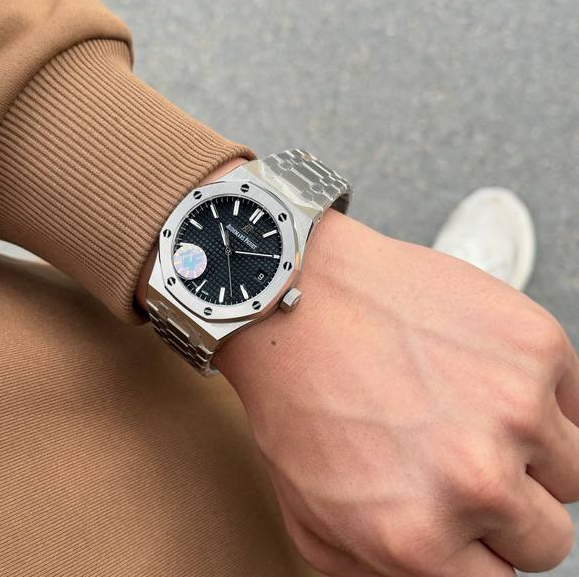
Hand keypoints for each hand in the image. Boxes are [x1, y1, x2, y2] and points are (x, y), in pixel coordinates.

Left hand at [217, 210, 578, 575]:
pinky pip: (572, 398)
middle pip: (547, 534)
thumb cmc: (295, 395)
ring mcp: (513, 406)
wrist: (298, 296)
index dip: (483, 544)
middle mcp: (474, 481)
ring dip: (531, 448)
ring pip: (572, 468)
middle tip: (461, 453)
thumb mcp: (311, 516)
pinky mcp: (533, 344)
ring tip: (470, 408)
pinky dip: (539, 391)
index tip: (467, 513)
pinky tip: (481, 370)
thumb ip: (382, 572)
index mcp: (418, 540)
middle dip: (509, 504)